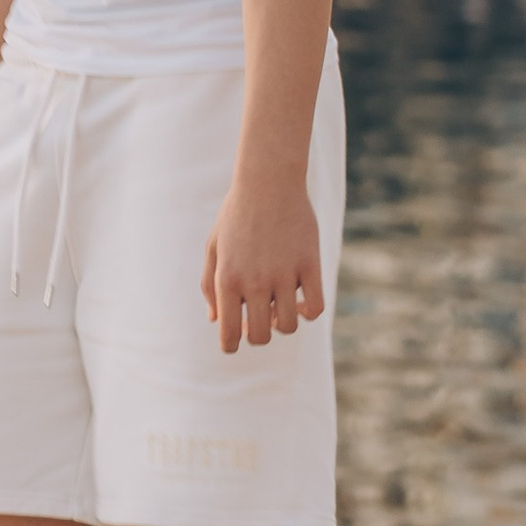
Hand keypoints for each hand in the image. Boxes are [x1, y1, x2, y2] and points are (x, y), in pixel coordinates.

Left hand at [201, 171, 324, 353]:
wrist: (267, 181)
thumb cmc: (236, 215)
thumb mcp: (214, 248)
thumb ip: (210, 286)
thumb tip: (216, 320)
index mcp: (227, 279)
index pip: (229, 334)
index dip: (232, 344)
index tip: (237, 336)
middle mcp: (254, 282)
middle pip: (260, 337)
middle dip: (258, 333)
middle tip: (259, 315)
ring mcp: (284, 275)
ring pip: (289, 326)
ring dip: (283, 322)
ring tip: (278, 304)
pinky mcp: (309, 265)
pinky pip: (315, 308)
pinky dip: (308, 312)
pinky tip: (301, 299)